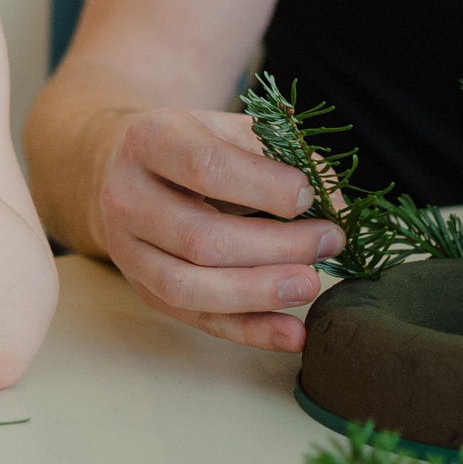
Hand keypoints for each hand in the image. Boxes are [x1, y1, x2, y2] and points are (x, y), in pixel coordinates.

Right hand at [94, 107, 343, 352]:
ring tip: (310, 285)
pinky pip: (196, 320)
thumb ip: (282, 156)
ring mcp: (128, 249)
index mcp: (149, 141)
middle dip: (275, 246)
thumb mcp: (229, 130)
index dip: (264, 187)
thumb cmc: (193, 147)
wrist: (127, 169)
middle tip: (329, 242)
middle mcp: (127, 197)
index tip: (308, 195)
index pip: (206, 168)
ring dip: (258, 292)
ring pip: (189, 287)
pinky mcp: (143, 289)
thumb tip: (335, 202)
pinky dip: (249, 331)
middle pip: (200, 238)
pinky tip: (291, 332)